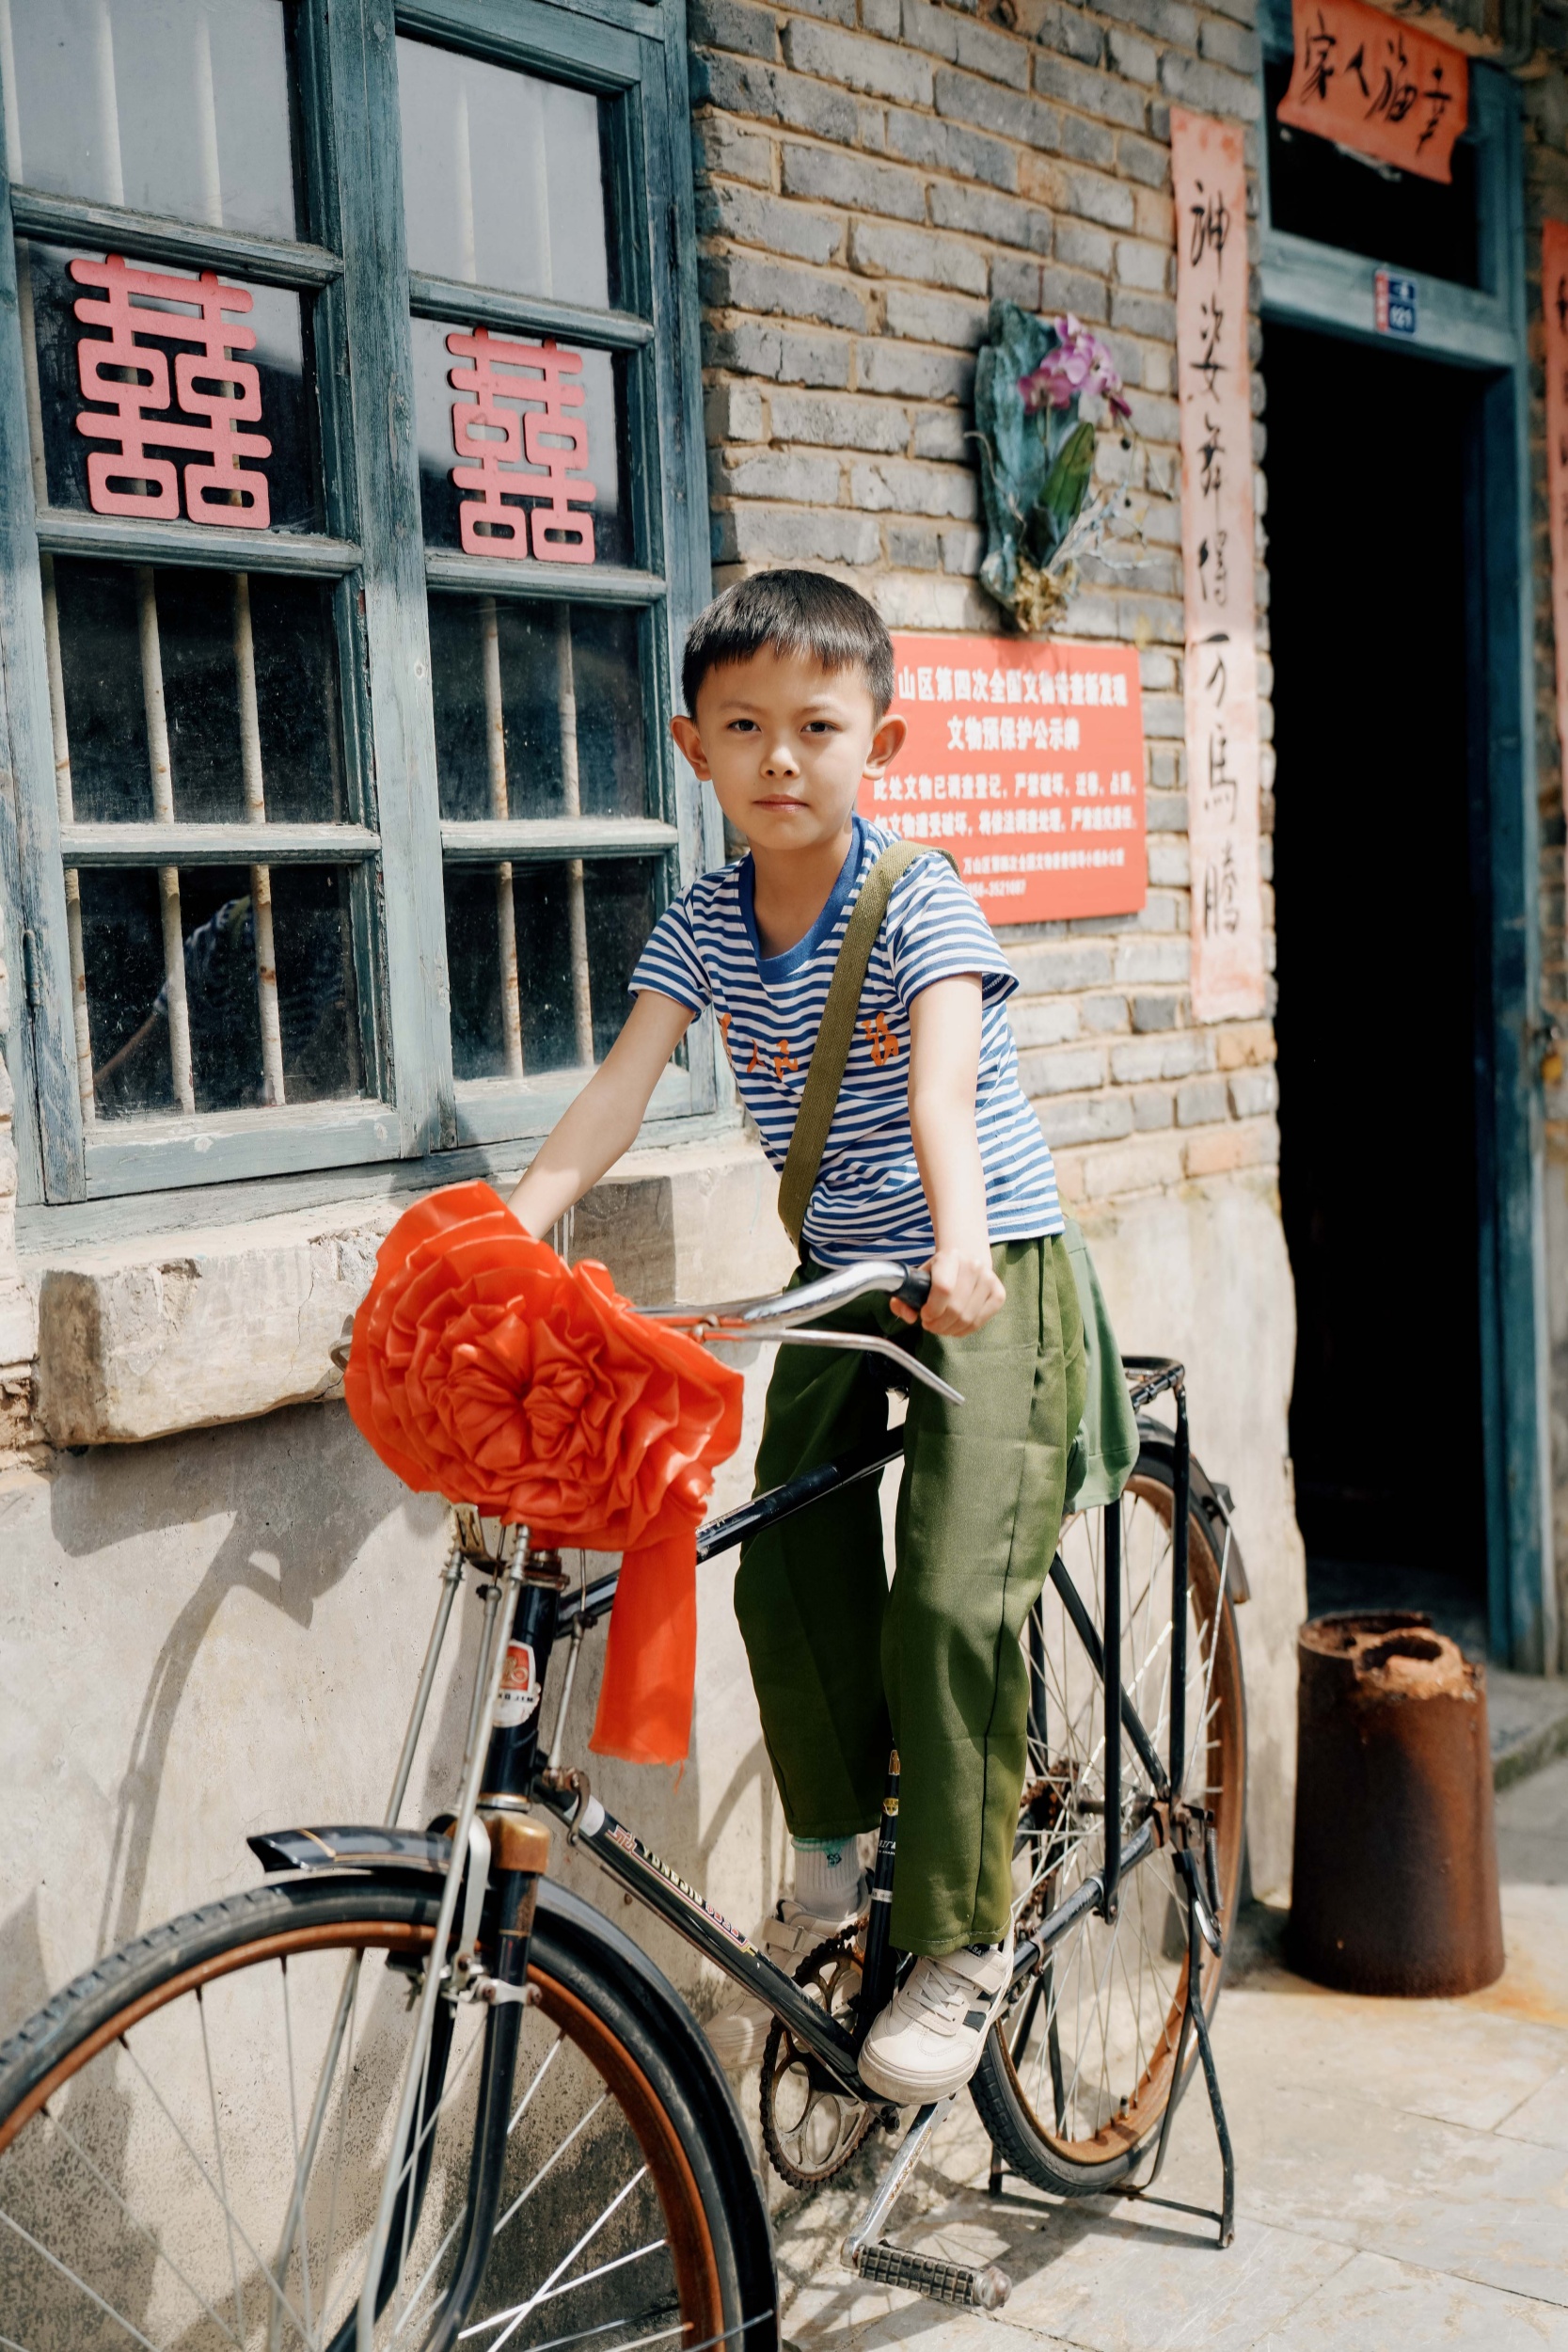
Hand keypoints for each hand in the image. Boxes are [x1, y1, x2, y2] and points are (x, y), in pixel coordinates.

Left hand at [890, 1247, 1004, 1337]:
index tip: (924, 1315)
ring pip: (967, 1318)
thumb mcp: (918, 1278)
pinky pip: (979, 1322)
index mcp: (950, 1257)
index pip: (943, 1288)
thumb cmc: (938, 1271)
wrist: (966, 1257)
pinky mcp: (999, 1293)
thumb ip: (903, 1298)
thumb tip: (909, 1317)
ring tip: (940, 1326)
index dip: (932, 1309)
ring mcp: (989, 1279)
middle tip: (930, 1324)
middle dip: (938, 1324)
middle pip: (955, 1308)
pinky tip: (954, 1326)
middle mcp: (974, 1265)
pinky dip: (963, 1330)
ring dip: (949, 1329)